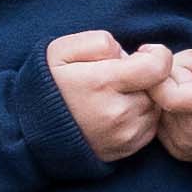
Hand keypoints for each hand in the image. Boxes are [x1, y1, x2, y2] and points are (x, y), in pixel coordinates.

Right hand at [47, 28, 177, 162]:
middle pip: (159, 87)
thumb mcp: (63, 50)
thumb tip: (127, 54)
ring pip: (156, 107)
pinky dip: (141, 116)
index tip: (142, 53)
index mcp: (104, 83)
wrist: (32, 131)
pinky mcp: (126, 149)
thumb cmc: (50, 84)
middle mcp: (118, 113)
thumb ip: (99, 42)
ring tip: (118, 94)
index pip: (159, 66)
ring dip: (145, 97)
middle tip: (119, 76)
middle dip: (146, 76)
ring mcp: (124, 135)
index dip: (157, 54)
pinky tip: (119, 110)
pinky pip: (151, 127)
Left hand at [153, 13, 191, 165]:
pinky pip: (158, 118)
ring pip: (157, 104)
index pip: (167, 93)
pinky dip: (170, 107)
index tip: (187, 60)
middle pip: (160, 91)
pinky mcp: (177, 150)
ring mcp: (185, 144)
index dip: (166, 70)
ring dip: (173, 90)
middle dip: (176, 72)